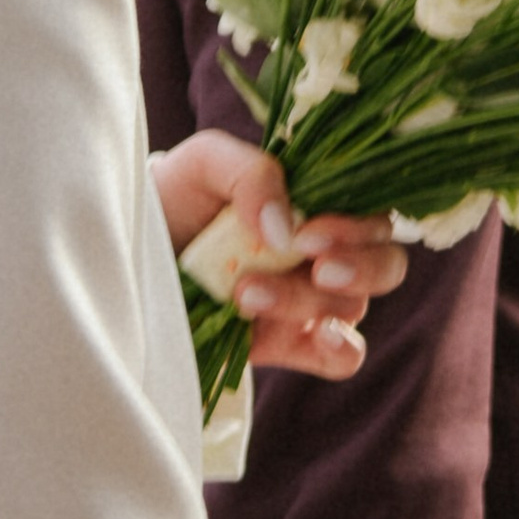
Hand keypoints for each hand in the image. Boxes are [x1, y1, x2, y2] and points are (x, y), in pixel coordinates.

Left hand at [152, 129, 405, 380]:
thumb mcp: (205, 162)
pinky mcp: (287, 344)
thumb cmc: (175, 196)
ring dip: (301, 299)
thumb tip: (287, 228)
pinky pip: (343, 357)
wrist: (132, 246)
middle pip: (385, 264)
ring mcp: (308, 300)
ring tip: (242, 291)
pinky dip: (342, 349)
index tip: (310, 230)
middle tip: (306, 257)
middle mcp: (324, 253)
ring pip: (349, 307)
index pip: (374, 214)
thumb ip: (252, 173)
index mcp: (319, 203)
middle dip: (358, 264)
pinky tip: (318, 334)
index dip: (357, 226)